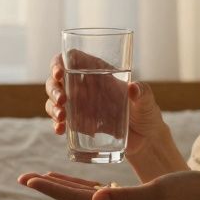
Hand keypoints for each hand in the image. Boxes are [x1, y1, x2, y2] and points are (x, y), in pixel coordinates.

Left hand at [18, 170, 199, 199]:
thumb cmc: (184, 192)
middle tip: (23, 177)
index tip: (28, 179)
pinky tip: (76, 183)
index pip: (75, 198)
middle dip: (48, 187)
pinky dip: (83, 186)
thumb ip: (124, 196)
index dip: (51, 188)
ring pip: (83, 196)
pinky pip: (99, 194)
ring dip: (62, 187)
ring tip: (41, 178)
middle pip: (73, 198)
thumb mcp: (154, 192)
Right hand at [45, 52, 168, 155]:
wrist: (145, 140)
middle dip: (53, 88)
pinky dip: (57, 124)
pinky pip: (60, 120)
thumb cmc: (147, 114)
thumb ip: (143, 94)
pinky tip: (60, 130)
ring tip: (61, 118)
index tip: (59, 73)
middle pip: (57, 80)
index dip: (59, 62)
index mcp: (99, 72)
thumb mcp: (147, 102)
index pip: (71, 59)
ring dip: (52, 107)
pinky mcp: (79, 123)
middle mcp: (85, 86)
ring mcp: (79, 105)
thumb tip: (133, 87)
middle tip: (62, 100)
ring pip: (55, 100)